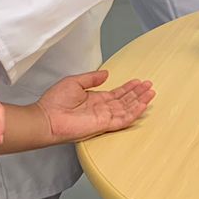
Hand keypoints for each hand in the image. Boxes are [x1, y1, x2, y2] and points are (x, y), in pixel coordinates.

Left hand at [37, 70, 154, 144]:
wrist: (47, 117)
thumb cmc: (55, 102)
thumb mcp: (75, 82)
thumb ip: (92, 78)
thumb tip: (106, 73)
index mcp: (95, 99)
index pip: (117, 93)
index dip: (129, 87)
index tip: (139, 81)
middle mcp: (102, 108)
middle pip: (125, 100)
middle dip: (138, 93)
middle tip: (150, 85)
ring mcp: (104, 117)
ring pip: (127, 109)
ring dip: (140, 101)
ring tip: (151, 93)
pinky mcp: (104, 124)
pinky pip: (123, 119)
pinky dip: (134, 113)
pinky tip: (143, 106)